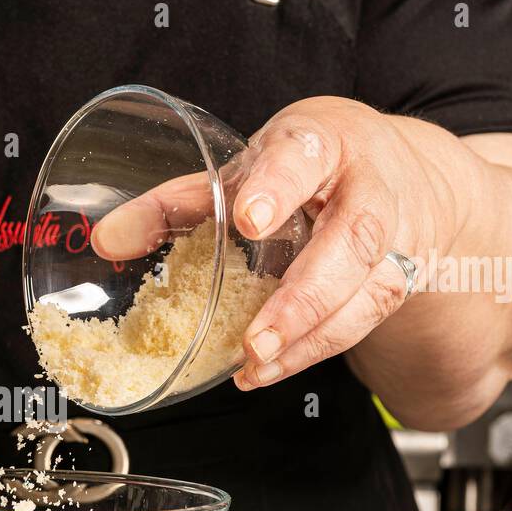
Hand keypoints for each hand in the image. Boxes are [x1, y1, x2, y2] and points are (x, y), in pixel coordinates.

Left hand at [92, 96, 458, 390]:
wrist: (406, 173)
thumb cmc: (311, 166)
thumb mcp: (244, 168)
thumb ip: (173, 205)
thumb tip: (105, 240)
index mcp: (321, 141)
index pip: (302, 158)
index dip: (276, 188)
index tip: (248, 219)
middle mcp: (368, 186)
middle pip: (351, 240)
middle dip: (303, 296)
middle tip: (255, 339)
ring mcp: (394, 236)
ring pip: (368, 290)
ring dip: (310, 337)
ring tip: (257, 366)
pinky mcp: (400, 278)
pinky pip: (364, 321)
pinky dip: (315, 350)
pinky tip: (272, 369)